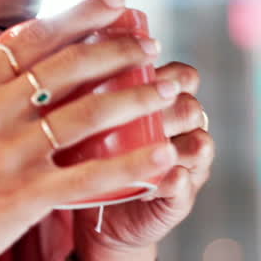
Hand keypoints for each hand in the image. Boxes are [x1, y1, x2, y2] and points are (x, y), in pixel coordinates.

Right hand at [0, 0, 180, 260]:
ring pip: (87, 114)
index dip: (82, 15)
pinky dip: (132, 164)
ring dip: (136, 98)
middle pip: (68, 67)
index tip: (118, 2)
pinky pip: (90, 175)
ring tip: (168, 89)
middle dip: (119, 50)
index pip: (35, 37)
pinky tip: (164, 154)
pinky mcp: (25, 196)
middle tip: (152, 44)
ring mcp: (9, 153)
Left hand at [72, 61, 213, 258]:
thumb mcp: (81, 115)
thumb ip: (82, 87)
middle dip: (167, 109)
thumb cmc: (83, 151)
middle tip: (132, 116)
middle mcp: (181, 130)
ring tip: (138, 151)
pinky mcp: (181, 198)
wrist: (88, 206)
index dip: (170, 75)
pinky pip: (185, 184)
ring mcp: (186, 164)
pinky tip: (146, 184)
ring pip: (198, 143)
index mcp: (163, 103)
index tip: (140, 77)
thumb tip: (62, 53)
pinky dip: (167, 181)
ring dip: (169, 145)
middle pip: (191, 108)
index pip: (184, 77)